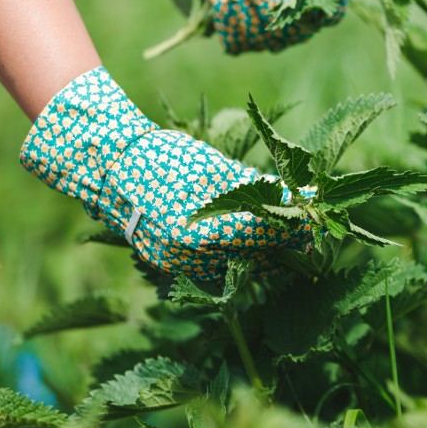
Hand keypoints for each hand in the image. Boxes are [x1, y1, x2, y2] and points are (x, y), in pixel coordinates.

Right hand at [19, 67, 311, 279]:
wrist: (111, 166)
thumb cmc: (168, 159)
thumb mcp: (219, 170)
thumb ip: (262, 191)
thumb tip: (303, 198)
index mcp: (204, 232)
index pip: (265, 236)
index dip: (295, 231)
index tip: (315, 226)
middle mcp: (190, 257)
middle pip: (253, 259)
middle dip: (283, 248)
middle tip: (307, 238)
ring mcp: (176, 265)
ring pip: (233, 269)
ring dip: (262, 258)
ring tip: (285, 245)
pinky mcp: (168, 265)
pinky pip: (210, 269)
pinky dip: (232, 259)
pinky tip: (250, 248)